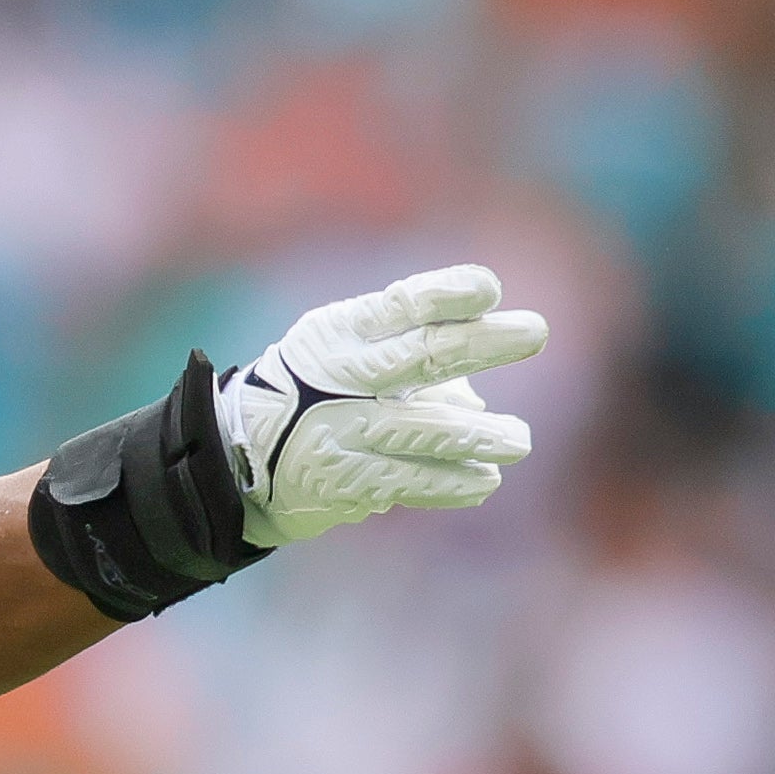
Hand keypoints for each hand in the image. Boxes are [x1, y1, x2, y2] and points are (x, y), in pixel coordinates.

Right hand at [222, 266, 547, 549]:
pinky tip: (486, 481)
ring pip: (420, 431)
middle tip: (535, 333)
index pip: (401, 304)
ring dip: (478, 435)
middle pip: (420, 356)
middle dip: (482, 343)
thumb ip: (411, 361)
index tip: (491, 290)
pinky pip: (408, 482)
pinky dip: (452, 482)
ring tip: (519, 440)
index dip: (447, 294)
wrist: (239, 454)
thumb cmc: (313, 389)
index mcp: (341, 333)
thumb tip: (475, 400)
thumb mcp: (347, 354)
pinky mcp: (342, 479)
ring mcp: (339, 430)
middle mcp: (339, 376)